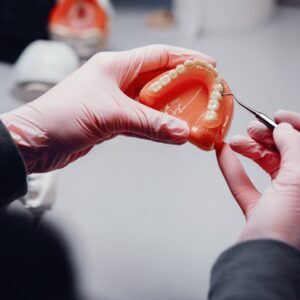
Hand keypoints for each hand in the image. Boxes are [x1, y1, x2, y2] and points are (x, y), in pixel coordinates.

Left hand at [1, 45, 215, 172]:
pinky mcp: (112, 120)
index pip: (159, 56)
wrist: (37, 142)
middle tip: (205, 94)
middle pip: (158, 80)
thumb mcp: (111, 115)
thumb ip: (149, 124)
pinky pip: (141, 121)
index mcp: (115, 66)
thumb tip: (181, 132)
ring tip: (193, 115)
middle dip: (183, 86)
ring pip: (151, 103)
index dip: (186, 59)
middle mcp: (117, 81)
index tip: (208, 65)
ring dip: (171, 110)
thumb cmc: (62, 117)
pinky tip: (170, 132)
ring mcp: (116, 101)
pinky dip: (156, 127)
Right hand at [216, 110, 299, 249]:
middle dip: (268, 137)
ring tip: (236, 141)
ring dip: (249, 151)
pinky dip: (233, 169)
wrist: (263, 263)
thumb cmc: (289, 231)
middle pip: (288, 153)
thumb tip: (284, 129)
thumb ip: (293, 147)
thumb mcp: (298, 179)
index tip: (277, 117)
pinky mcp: (262, 210)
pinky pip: (246, 184)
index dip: (295, 126)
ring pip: (267, 167)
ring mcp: (283, 201)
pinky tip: (224, 154)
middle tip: (252, 129)